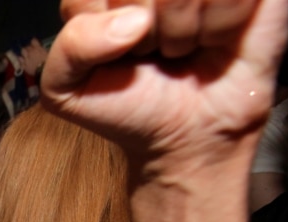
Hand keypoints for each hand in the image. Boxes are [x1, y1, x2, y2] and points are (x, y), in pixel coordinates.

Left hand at [43, 0, 287, 166]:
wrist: (187, 136)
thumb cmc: (125, 105)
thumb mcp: (65, 90)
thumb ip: (69, 48)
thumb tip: (134, 20)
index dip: (104, 29)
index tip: (116, 52)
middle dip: (145, 33)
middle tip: (154, 51)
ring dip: (183, 30)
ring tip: (183, 47)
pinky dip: (222, 22)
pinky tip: (216, 38)